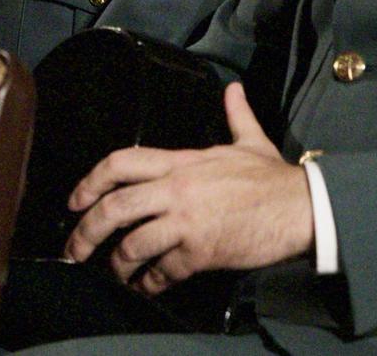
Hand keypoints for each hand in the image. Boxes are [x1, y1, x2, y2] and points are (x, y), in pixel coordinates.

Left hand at [62, 83, 314, 294]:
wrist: (302, 208)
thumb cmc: (273, 178)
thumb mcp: (250, 142)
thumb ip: (236, 115)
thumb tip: (234, 89)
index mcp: (180, 162)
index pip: (120, 162)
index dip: (90, 180)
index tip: (74, 200)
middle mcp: (176, 189)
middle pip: (115, 207)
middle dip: (86, 231)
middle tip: (74, 249)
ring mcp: (187, 221)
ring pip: (133, 244)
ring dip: (118, 264)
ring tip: (115, 272)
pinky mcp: (201, 251)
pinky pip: (164, 271)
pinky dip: (151, 283)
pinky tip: (147, 287)